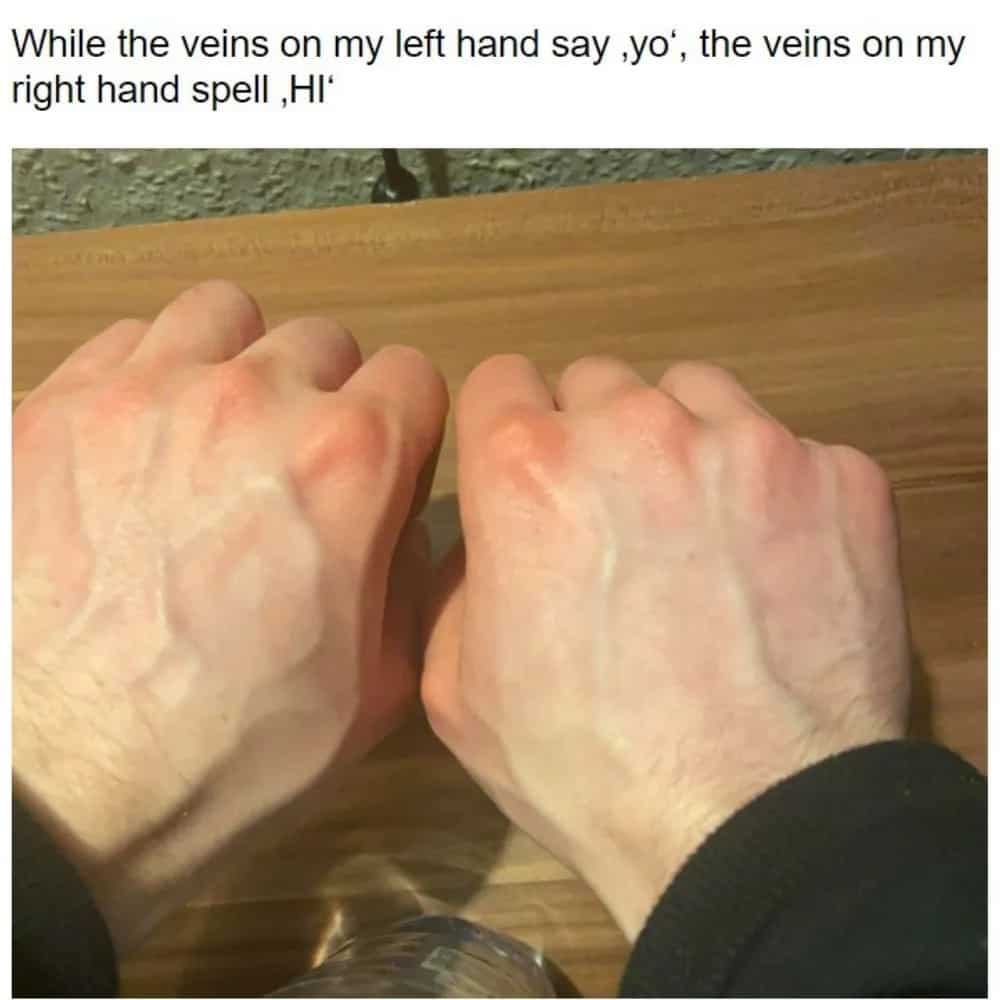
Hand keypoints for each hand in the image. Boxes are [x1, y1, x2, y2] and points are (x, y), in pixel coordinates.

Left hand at [13, 281, 447, 950]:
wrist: (57, 790)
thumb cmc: (222, 753)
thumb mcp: (376, 686)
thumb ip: (413, 578)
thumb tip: (404, 525)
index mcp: (346, 463)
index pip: (413, 374)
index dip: (406, 426)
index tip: (384, 466)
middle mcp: (249, 402)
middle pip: (322, 339)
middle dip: (327, 397)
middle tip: (297, 468)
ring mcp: (142, 393)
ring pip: (224, 314)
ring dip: (240, 363)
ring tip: (221, 433)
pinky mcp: (55, 408)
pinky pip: (127, 340)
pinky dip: (149, 375)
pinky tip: (142, 445)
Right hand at [422, 356, 910, 940]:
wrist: (752, 826)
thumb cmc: (586, 766)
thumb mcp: (457, 687)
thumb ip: (460, 578)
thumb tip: (491, 538)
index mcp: (528, 468)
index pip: (503, 378)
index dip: (508, 427)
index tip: (527, 474)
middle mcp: (636, 428)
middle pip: (598, 383)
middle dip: (594, 439)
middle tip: (614, 520)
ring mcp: (751, 443)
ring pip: (695, 395)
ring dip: (682, 444)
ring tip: (697, 530)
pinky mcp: (841, 477)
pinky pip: (789, 450)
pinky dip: (772, 491)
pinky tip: (772, 569)